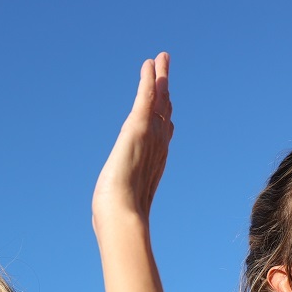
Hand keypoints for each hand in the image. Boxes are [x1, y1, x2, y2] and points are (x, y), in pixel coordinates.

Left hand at [92, 52, 173, 231]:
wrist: (122, 215)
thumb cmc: (121, 219)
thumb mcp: (124, 208)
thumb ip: (126, 210)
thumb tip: (122, 233)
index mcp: (153, 163)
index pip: (163, 135)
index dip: (166, 119)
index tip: (169, 107)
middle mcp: (157, 147)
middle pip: (165, 112)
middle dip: (165, 92)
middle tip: (165, 73)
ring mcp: (150, 136)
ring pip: (158, 100)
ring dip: (159, 78)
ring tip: (161, 59)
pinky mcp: (138, 127)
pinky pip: (146, 97)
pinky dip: (148, 79)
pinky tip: (150, 63)